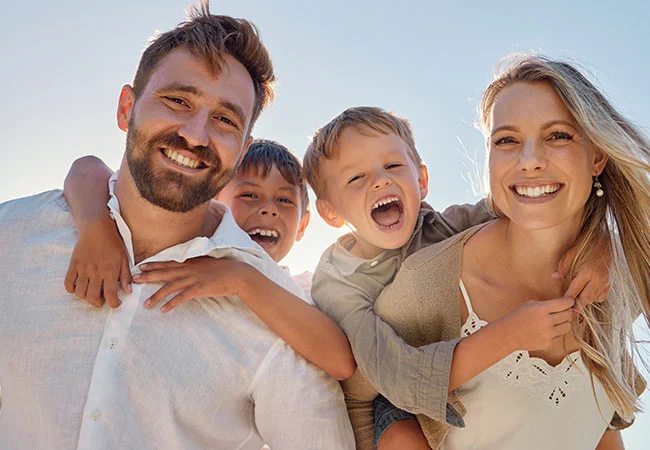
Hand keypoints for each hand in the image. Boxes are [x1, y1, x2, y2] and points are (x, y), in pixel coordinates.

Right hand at [64, 216, 131, 307]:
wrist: (97, 228)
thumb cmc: (113, 244)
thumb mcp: (124, 258)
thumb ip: (126, 276)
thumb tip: (128, 291)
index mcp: (110, 271)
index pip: (111, 295)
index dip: (114, 304)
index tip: (116, 303)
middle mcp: (95, 272)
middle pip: (93, 297)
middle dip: (99, 303)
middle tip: (102, 299)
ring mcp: (83, 269)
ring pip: (80, 293)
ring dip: (86, 297)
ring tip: (92, 292)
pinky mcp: (73, 265)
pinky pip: (68, 283)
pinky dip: (71, 289)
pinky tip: (79, 286)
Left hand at [134, 257, 249, 312]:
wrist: (236, 274)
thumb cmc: (223, 269)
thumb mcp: (207, 263)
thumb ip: (195, 265)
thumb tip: (186, 267)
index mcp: (190, 262)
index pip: (168, 263)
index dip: (154, 265)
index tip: (141, 266)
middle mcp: (188, 269)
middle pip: (164, 273)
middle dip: (148, 276)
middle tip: (134, 279)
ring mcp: (193, 279)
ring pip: (170, 287)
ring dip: (157, 296)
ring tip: (146, 304)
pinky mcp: (198, 289)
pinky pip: (181, 298)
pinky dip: (172, 304)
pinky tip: (164, 310)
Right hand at [501, 297, 575, 351]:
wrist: (507, 334)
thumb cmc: (517, 317)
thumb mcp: (530, 304)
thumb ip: (547, 304)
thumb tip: (564, 305)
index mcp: (542, 309)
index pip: (565, 304)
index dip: (569, 301)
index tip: (570, 301)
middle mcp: (546, 321)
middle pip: (568, 315)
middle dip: (567, 312)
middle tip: (563, 311)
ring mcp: (548, 334)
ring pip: (567, 326)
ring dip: (564, 323)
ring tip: (556, 321)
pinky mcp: (548, 343)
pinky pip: (560, 336)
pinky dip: (556, 332)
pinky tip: (547, 330)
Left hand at [554, 238, 611, 312]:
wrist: (606, 243)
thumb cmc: (586, 248)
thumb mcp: (571, 254)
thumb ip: (563, 267)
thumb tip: (554, 277)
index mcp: (587, 272)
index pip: (574, 291)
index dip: (567, 300)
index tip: (561, 307)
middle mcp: (597, 279)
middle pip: (585, 299)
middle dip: (577, 308)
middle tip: (569, 315)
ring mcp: (605, 283)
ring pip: (593, 299)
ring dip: (584, 302)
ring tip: (575, 305)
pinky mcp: (609, 284)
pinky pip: (600, 297)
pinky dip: (593, 298)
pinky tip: (586, 296)